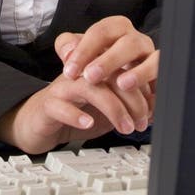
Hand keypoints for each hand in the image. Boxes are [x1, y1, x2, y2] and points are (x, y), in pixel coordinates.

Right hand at [0, 72, 139, 155]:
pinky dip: (75, 115)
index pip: (123, 66)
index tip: (150, 112)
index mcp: (95, 68)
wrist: (37, 122)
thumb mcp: (107, 106)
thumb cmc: (75, 110)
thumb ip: (129, 102)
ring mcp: (62, 86)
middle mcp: (80, 73)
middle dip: (131, 98)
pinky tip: (88, 124)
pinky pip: (61, 106)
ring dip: (112, 108)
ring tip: (125, 128)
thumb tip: (157, 107)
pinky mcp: (47, 104)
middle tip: (140, 122)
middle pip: (109, 73)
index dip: (141, 88)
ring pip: (89, 87)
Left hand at [54, 16, 158, 123]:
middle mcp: (136, 40)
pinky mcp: (162, 75)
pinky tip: (141, 98)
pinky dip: (154, 87)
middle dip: (108, 60)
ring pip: (152, 58)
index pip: (100, 32)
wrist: (115, 90)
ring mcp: (151, 57)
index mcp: (115, 29)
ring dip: (138, 71)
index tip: (70, 72)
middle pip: (127, 42)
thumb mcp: (78, 54)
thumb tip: (67, 51)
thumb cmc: (95, 65)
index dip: (83, 50)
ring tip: (121, 84)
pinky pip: (164, 77)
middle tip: (90, 77)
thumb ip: (67, 47)